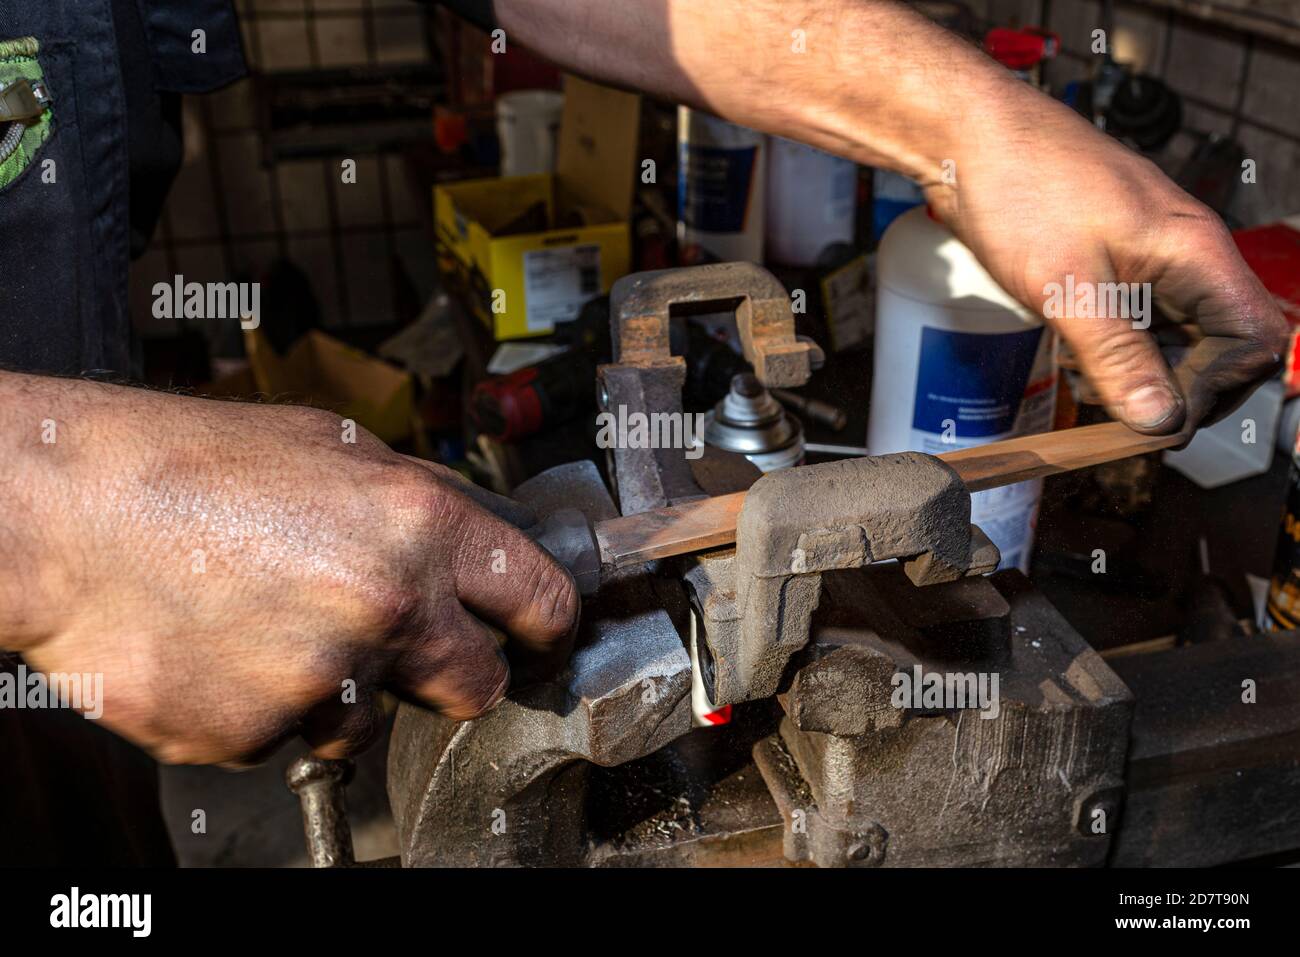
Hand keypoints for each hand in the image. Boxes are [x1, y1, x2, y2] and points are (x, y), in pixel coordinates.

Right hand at [0, 375, 578, 765]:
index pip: (540, 599)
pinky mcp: (253, 732)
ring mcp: (319, 678)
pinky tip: (222, 650)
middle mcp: (385, 605)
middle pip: (478, 684)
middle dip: (454, 675)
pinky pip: (285, 736)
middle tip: (412, 652)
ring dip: (338, 689)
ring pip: (368, 719)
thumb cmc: (190, 465)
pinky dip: (262, 706)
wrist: (68, 514)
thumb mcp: (334, 450)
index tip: (543, 639)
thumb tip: (466, 543)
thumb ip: (415, 507)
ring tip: (269, 626)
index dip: (549, 625)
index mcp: (418, 525)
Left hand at [927, 82, 1286, 433]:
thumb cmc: (1020, 188)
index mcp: (1196, 252)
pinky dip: (1118, 349)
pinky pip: (1139, 318)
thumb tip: (1160, 418)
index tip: (1160, 416)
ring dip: (1145, 373)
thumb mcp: (1067, 288)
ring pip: (1177, 335)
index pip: (1254, 339)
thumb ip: (1117, 356)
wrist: (967, 139)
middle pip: (1221, 343)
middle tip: (1124, 416)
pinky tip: (1079, 360)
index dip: (1216, 388)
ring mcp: (1149, 256)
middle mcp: (1184, 253)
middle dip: (1179, 388)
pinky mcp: (1112, 261)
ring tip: (1093, 388)